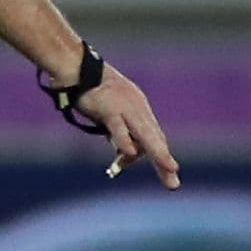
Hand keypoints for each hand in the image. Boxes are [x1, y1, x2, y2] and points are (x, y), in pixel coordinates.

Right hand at [70, 66, 178, 188]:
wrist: (77, 68)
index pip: (153, 136)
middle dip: (164, 160)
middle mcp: (137, 110)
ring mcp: (125, 109)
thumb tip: (126, 153)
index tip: (169, 172)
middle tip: (174, 181)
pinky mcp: (109, 108)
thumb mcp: (109, 113)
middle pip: (154, 138)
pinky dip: (124, 140)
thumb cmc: (91, 90)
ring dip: (157, 153)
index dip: (159, 154)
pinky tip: (130, 152)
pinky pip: (119, 127)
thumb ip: (119, 132)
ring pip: (144, 134)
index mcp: (139, 110)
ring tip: (169, 168)